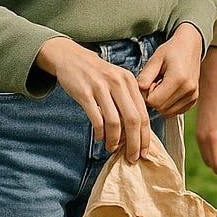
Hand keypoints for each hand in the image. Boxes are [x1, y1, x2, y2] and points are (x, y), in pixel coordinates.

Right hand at [36, 37, 150, 161]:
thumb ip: (129, 100)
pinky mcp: (84, 93)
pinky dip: (100, 132)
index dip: (145, 137)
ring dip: (115, 140)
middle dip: (134, 143)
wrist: (72, 58)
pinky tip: (100, 137)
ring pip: (114, 122)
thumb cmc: (98, 75)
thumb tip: (138, 131)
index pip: (143, 114)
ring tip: (112, 148)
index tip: (144, 152)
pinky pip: (96, 118)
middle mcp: (118, 83)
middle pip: (132, 120)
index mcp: (130, 81)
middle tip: (132, 157)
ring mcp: (101, 87)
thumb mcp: (118, 80)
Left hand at [136, 23, 202, 117]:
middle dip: (152, 99)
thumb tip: (138, 91)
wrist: (190, 47)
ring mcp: (193, 96)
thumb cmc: (171, 51)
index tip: (148, 82)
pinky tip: (168, 91)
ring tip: (161, 86)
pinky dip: (168, 105)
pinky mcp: (193, 100)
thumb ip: (145, 76)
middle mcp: (188, 90)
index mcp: (178, 79)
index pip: (154, 101)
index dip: (146, 94)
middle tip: (153, 83)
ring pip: (168, 113)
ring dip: (160, 103)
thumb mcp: (155, 59)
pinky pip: (175, 111)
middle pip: (161, 109)